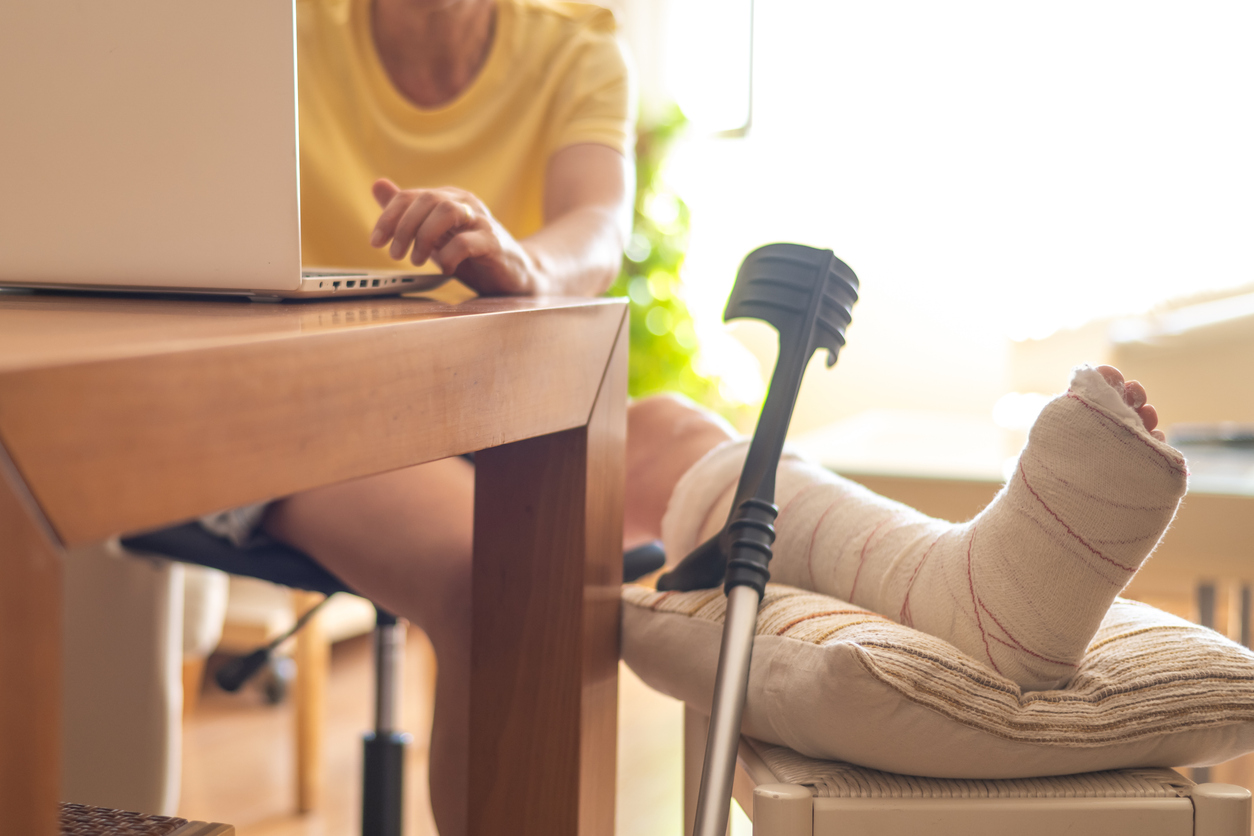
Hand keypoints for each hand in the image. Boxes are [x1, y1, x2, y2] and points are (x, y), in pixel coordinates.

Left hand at [369, 179, 537, 295]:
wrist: (515, 274)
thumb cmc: (471, 254)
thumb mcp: (434, 234)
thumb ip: (408, 213)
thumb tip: (377, 184)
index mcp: (449, 198)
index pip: (411, 196)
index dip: (388, 217)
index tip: (375, 242)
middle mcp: (465, 203)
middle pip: (427, 199)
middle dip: (403, 228)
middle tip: (395, 255)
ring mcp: (481, 221)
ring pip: (447, 211)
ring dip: (424, 237)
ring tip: (417, 260)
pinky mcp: (494, 243)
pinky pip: (466, 242)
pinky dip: (449, 256)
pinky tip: (445, 269)